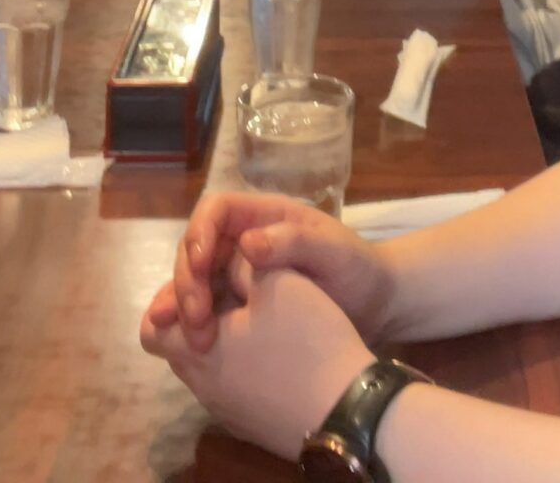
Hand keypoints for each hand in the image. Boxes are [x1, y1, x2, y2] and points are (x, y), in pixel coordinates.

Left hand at [143, 257, 371, 458]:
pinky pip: (233, 387)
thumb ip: (242, 263)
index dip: (174, 295)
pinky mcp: (250, 424)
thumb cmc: (305, 341)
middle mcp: (199, 386)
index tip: (207, 277)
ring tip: (262, 320)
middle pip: (179, 345)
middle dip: (202, 314)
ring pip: (208, 367)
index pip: (152, 324)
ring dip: (224, 340)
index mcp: (192, 350)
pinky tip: (278, 352)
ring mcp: (225, 410)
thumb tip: (231, 256)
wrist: (346, 411)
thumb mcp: (276, 281)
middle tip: (238, 293)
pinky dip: (244, 365)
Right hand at [146, 191, 396, 354]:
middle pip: (196, 248)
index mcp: (263, 217)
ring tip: (185, 340)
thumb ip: (295, 243)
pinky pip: (206, 309)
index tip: (198, 265)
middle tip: (195, 320)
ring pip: (194, 281)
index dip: (199, 232)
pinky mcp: (237, 305)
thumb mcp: (334, 252)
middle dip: (187, 280)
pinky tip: (188, 348)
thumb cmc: (358, 269)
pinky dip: (192, 324)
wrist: (376, 307)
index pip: (216, 210)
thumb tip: (246, 242)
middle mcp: (242, 240)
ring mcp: (237, 274)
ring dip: (182, 307)